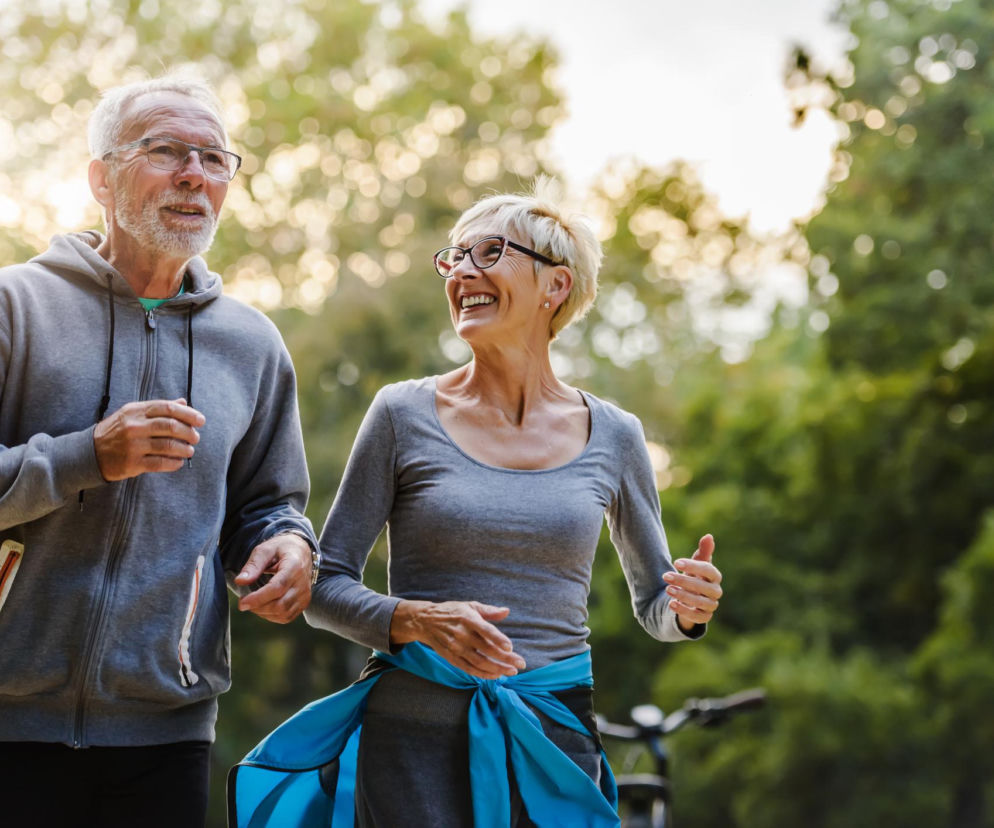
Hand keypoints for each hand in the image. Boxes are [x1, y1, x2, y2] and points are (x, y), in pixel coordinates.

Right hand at [93, 398, 204, 480]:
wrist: (89, 452)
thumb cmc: (117, 431)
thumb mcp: (133, 414)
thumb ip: (158, 409)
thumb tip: (183, 402)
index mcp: (136, 411)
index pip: (168, 408)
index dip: (188, 414)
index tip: (201, 420)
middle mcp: (134, 426)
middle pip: (171, 426)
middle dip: (189, 432)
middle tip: (196, 437)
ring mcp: (133, 445)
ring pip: (168, 446)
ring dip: (184, 449)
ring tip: (189, 450)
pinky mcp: (132, 463)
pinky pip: (160, 463)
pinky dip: (174, 463)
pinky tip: (179, 462)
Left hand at [235, 534, 313, 622]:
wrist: (301, 551)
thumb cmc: (281, 549)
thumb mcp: (265, 549)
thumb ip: (253, 565)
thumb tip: (240, 581)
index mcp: (294, 566)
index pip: (277, 588)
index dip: (258, 598)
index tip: (242, 602)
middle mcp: (303, 583)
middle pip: (280, 605)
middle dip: (258, 607)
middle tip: (243, 602)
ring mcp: (305, 594)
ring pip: (283, 614)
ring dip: (263, 613)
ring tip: (253, 602)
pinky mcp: (304, 602)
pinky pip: (287, 617)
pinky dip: (272, 616)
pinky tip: (264, 606)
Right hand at [390, 599, 526, 678]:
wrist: (425, 621)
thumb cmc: (452, 612)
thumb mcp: (470, 606)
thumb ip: (489, 610)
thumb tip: (506, 611)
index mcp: (468, 618)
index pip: (485, 630)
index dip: (498, 639)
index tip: (510, 647)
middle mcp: (462, 634)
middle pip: (487, 649)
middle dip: (505, 659)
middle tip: (520, 664)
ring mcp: (456, 648)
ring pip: (480, 662)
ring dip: (497, 669)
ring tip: (511, 671)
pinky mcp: (452, 658)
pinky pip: (469, 669)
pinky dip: (483, 674)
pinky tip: (496, 675)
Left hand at [664, 534, 721, 631]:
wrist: (691, 598)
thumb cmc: (694, 577)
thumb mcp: (696, 564)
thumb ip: (703, 552)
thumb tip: (709, 536)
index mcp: (714, 577)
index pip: (709, 570)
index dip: (693, 566)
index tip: (676, 562)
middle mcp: (715, 591)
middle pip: (703, 587)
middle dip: (684, 581)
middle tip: (666, 576)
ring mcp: (711, 605)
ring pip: (700, 602)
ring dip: (683, 595)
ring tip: (667, 589)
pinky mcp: (704, 617)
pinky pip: (697, 617)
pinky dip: (684, 611)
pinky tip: (671, 604)